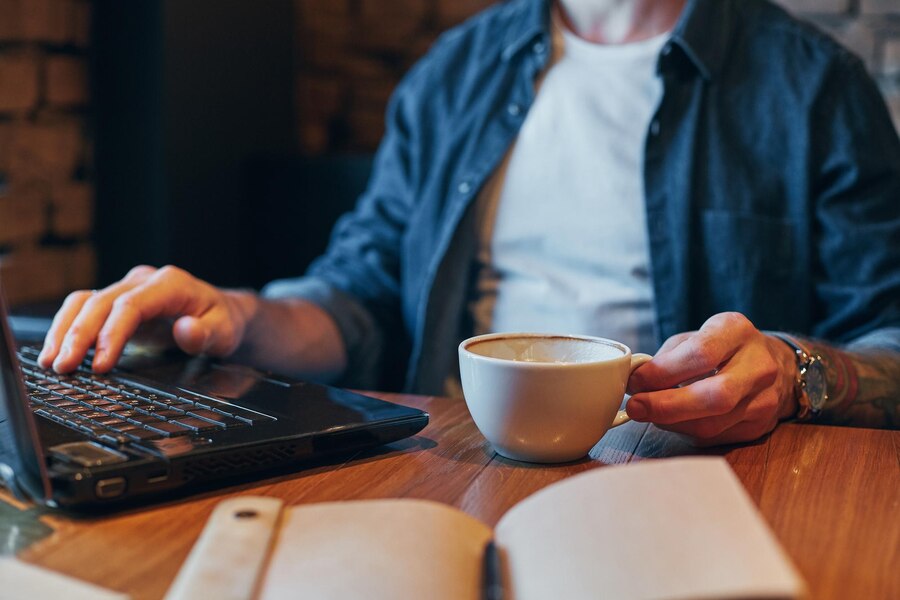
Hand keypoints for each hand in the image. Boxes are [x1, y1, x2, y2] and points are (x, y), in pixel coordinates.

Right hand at [38, 265, 254, 373]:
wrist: (222, 313)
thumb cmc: (222, 322)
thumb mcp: (225, 332)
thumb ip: (206, 333)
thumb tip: (185, 330)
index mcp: (170, 284)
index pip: (131, 306)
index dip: (111, 335)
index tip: (100, 365)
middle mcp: (143, 281)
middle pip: (100, 302)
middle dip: (78, 336)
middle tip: (62, 367)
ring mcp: (127, 289)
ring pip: (84, 302)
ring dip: (64, 331)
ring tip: (50, 362)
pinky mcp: (116, 302)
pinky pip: (84, 309)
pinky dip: (66, 328)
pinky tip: (55, 351)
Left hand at [625, 312, 799, 445]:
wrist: (774, 365)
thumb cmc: (722, 348)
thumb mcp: (694, 338)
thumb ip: (667, 358)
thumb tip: (637, 384)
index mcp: (737, 331)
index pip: (701, 354)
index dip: (664, 372)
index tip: (636, 382)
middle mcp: (758, 365)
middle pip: (714, 396)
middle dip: (667, 406)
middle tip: (635, 407)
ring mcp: (764, 400)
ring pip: (712, 424)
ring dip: (671, 422)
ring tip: (650, 413)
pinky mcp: (759, 427)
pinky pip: (714, 437)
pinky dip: (686, 431)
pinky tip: (674, 420)